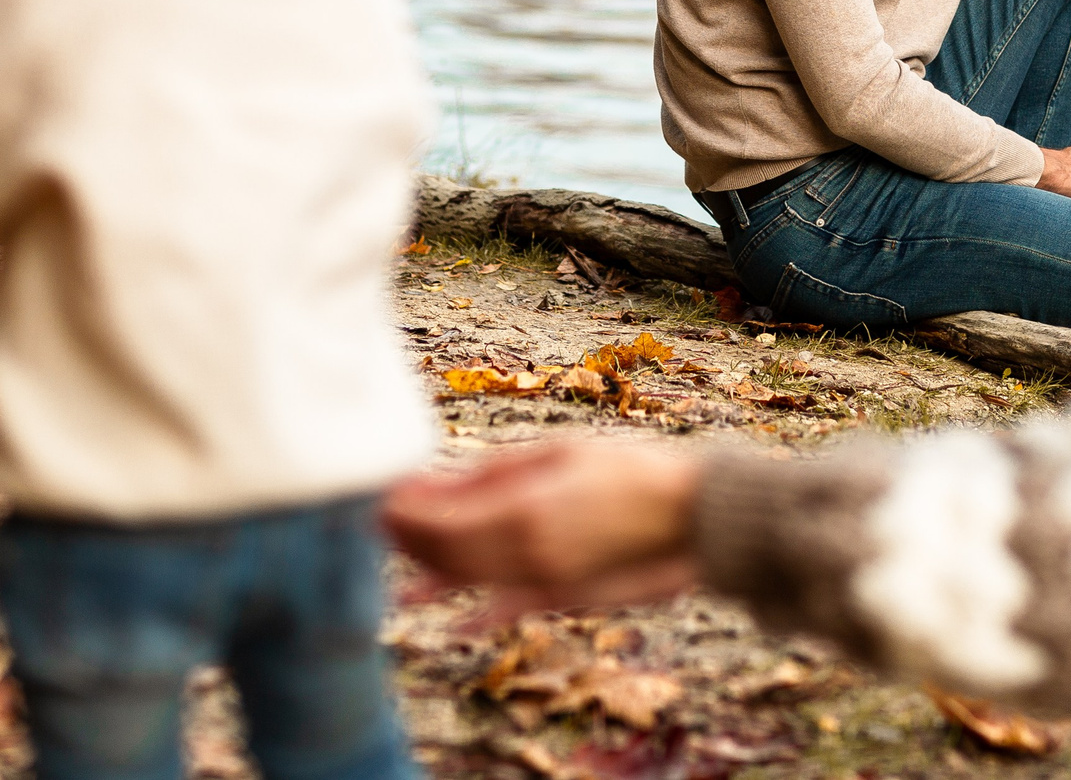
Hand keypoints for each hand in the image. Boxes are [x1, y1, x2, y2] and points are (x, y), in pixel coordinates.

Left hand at [385, 441, 701, 611]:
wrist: (690, 515)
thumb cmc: (627, 468)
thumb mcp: (555, 452)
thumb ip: (490, 472)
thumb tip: (431, 481)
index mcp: (523, 511)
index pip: (440, 522)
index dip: (404, 513)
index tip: (380, 494)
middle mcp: (527, 555)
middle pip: (444, 556)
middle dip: (407, 538)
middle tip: (381, 516)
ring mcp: (544, 582)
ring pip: (467, 583)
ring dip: (429, 568)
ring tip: (403, 550)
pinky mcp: (562, 596)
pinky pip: (505, 608)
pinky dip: (474, 612)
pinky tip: (452, 618)